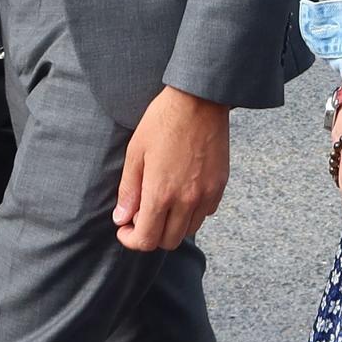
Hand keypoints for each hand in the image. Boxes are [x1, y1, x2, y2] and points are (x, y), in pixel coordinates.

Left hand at [115, 86, 229, 251]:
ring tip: (163, 203)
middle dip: (150, 235)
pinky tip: (183, 192)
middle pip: (168, 242)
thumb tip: (121, 218)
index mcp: (160, 193)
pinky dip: (192, 212)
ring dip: (172, 225)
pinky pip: (205, 214)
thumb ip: (128, 190)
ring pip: (188, 230)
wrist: (200, 100)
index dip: (131, 240)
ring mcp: (206, 194)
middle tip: (141, 214)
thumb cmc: (163, 121)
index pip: (146, 240)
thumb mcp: (136, 152)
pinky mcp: (220, 186)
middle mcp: (186, 200)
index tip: (125, 227)